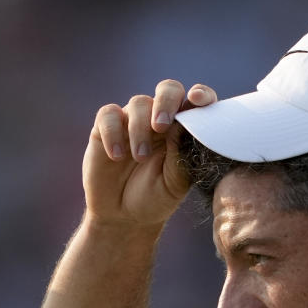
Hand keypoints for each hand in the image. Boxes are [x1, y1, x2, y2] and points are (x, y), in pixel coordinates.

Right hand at [82, 80, 217, 226]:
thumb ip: (180, 154)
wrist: (124, 217)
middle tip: (161, 126)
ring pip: (138, 103)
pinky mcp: (106, 129)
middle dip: (166, 102)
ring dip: (140, 129)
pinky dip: (113, 132)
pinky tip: (116, 156)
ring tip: (140, 157)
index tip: (198, 100)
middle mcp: (160, 120)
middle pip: (168, 89)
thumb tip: (182, 125)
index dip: (201, 95)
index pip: (196, 103)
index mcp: (184, 130)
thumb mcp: (175, 182)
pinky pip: (109, 115)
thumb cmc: (156, 198)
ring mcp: (133, 122)